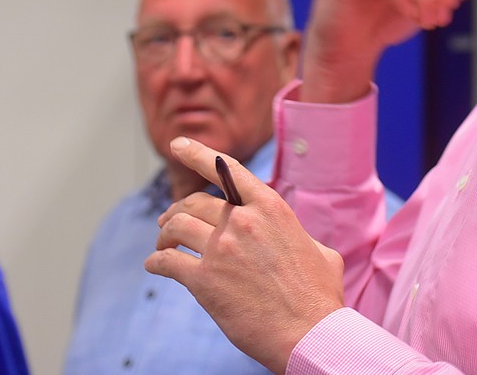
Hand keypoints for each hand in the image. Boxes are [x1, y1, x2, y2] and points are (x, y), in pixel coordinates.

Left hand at [145, 137, 344, 372]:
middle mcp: (242, 221)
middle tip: (168, 222)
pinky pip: (168, 263)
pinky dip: (157, 262)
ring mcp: (221, 249)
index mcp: (271, 208)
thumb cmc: (320, 295)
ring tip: (163, 245)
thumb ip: (298, 236)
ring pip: (177, 228)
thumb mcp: (320, 251)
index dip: (197, 154)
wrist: (309, 332)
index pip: (227, 169)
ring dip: (164, 235)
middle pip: (195, 203)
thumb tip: (295, 240)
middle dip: (177, 209)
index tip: (178, 144)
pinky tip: (156, 266)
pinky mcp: (204, 281)